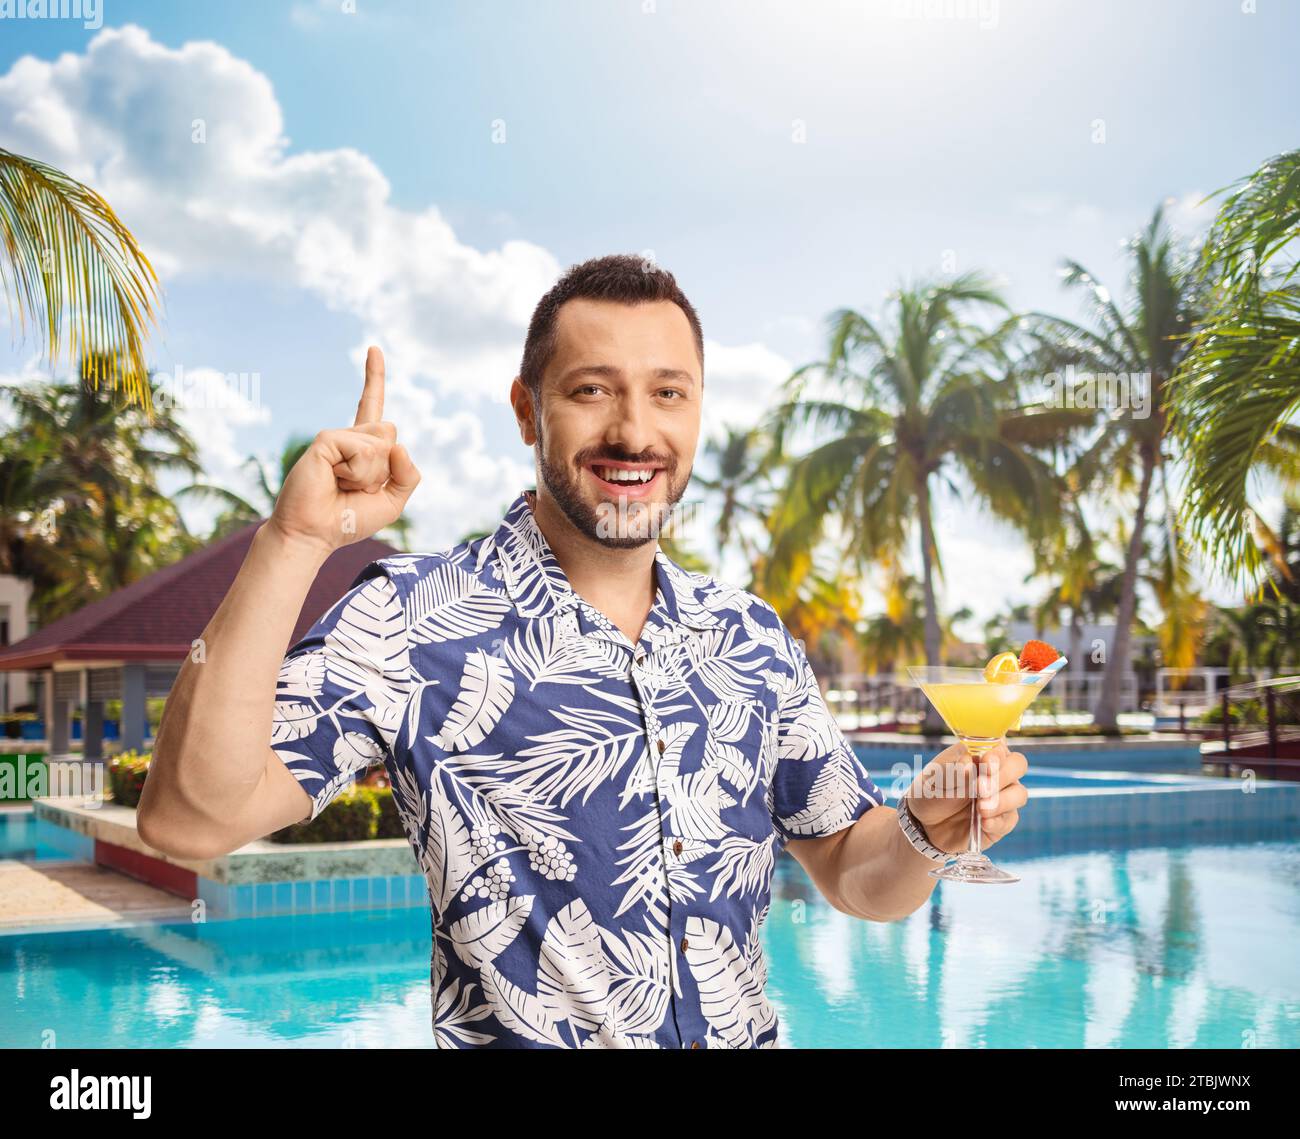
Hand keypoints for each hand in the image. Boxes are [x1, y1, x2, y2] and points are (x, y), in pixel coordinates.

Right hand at [268, 346, 420, 554]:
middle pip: (391, 434)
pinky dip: (357, 472)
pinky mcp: (325, 440)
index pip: (373, 407)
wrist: (314, 534)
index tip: (373, 348)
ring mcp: (336, 437)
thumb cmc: (348, 520)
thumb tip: (398, 442)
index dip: (374, 378)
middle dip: (385, 468)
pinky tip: (335, 480)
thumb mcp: (393, 501)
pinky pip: (362, 450)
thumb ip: (408, 475)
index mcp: (364, 448)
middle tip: (357, 487)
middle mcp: (350, 437)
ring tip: (344, 485)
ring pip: (380, 444)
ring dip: (371, 474)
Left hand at [902, 740, 1028, 852]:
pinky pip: (1010, 819)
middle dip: (1002, 775)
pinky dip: (998, 821)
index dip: (996, 753)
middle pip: (1018, 765)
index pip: (1000, 746)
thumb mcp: (935, 778)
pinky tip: (983, 823)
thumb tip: (969, 764)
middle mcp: (997, 772)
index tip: (985, 761)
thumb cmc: (932, 791)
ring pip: (1019, 793)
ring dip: (1001, 801)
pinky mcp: (1002, 820)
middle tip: (981, 788)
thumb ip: (953, 771)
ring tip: (980, 809)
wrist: (925, 823)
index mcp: (981, 753)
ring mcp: (1003, 796)